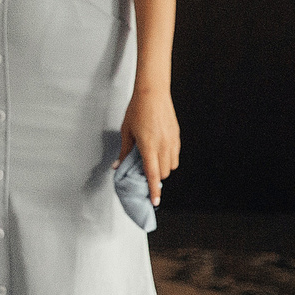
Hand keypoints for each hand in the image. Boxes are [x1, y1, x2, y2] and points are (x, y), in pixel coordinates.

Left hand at [120, 89, 180, 205]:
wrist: (153, 93)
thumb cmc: (137, 110)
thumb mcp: (126, 132)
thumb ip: (124, 152)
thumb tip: (118, 166)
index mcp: (148, 146)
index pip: (152, 174)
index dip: (154, 190)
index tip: (155, 201)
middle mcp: (163, 146)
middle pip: (163, 173)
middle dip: (154, 177)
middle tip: (143, 171)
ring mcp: (172, 141)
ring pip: (171, 166)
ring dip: (162, 168)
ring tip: (151, 160)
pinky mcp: (177, 137)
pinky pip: (175, 156)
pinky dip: (168, 159)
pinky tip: (158, 151)